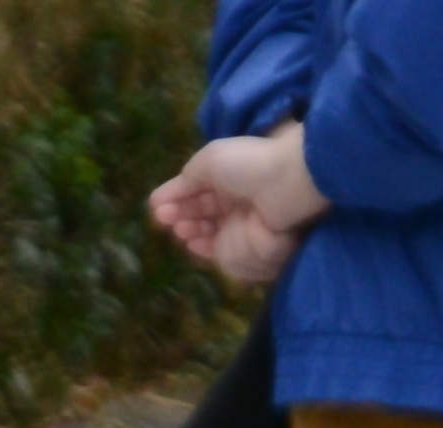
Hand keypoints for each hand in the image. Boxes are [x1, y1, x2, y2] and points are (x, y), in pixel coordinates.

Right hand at [154, 125, 323, 277]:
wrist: (288, 182)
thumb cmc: (247, 164)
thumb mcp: (209, 160)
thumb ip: (188, 177)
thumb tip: (173, 192)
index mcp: (226, 176)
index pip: (195, 189)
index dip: (174, 197)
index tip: (155, 206)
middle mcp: (235, 199)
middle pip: (200, 212)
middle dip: (179, 216)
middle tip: (164, 220)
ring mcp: (243, 223)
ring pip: (210, 233)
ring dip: (191, 232)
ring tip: (179, 229)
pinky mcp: (252, 246)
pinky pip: (224, 252)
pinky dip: (207, 248)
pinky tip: (194, 243)